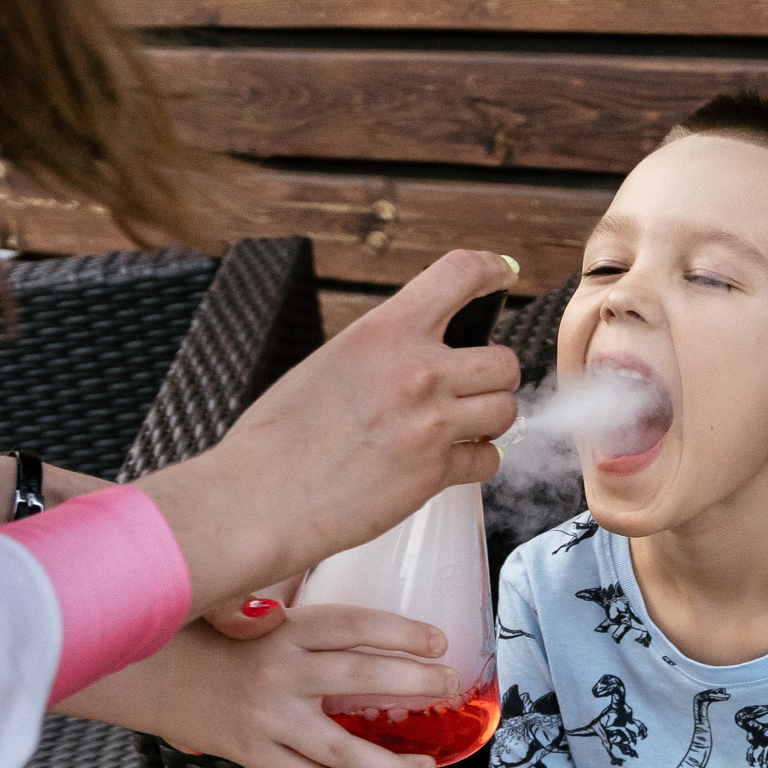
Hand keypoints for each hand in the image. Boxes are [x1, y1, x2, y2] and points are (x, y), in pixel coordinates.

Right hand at [65, 603, 456, 767]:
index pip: (352, 625)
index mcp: (279, 628)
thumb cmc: (202, 635)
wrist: (141, 675)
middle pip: (359, 678)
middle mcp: (276, 672)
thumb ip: (290, 602)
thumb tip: (339, 597)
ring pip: (342, 748)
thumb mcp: (244, 605)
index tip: (439, 638)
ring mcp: (266, 718)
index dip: (400, 631)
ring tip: (428, 765)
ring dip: (392, 762)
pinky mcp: (253, 753)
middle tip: (452, 685)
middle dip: (415, 684)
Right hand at [138, 250, 519, 611]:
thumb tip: (420, 352)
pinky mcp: (435, 473)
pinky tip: (450, 462)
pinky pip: (489, 460)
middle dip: (494, 375)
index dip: (490, 269)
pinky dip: (476, 462)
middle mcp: (417, 370)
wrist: (261, 498)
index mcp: (384, 331)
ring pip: (506, 409)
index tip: (501, 274)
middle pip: (504, 359)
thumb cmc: (278, 437)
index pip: (459, 275)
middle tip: (472, 386)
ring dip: (490, 418)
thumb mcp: (329, 364)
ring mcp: (431, 423)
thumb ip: (383, 352)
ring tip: (462, 426)